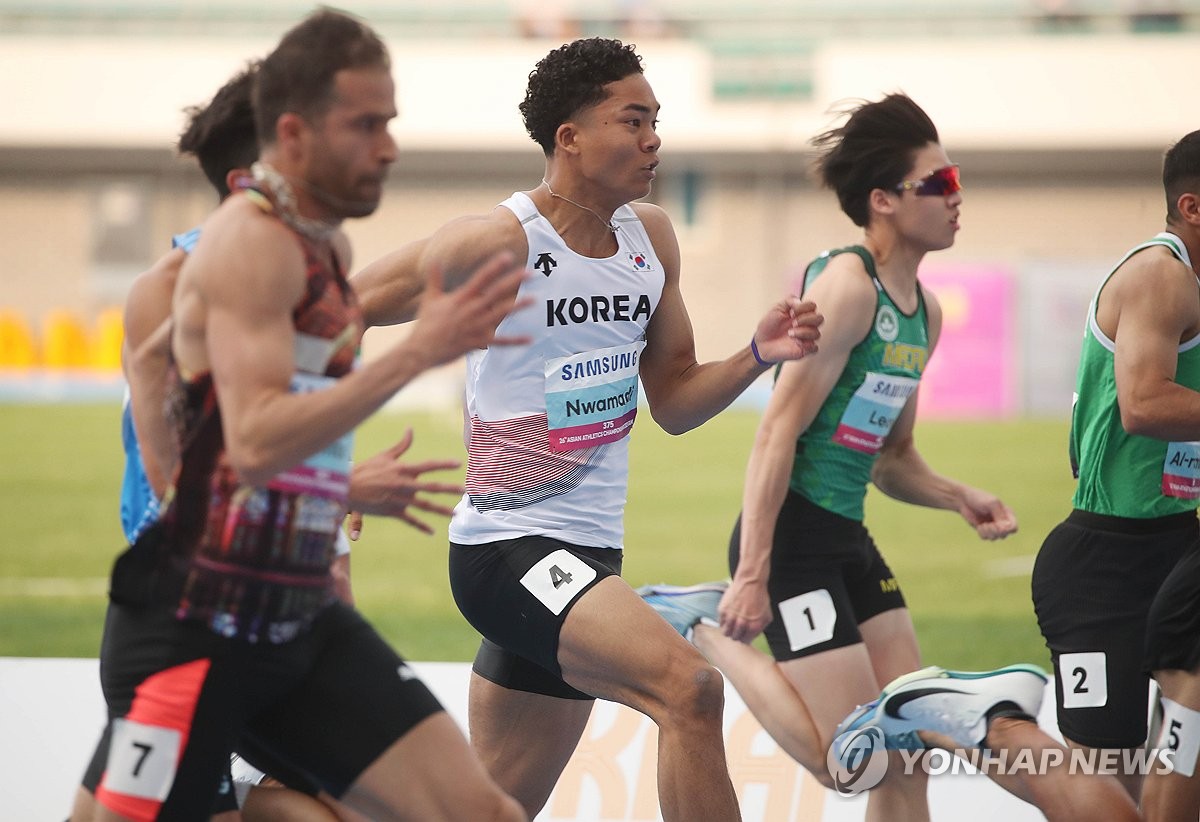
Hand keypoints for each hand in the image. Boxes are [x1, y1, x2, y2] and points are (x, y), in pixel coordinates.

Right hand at [345, 429, 463, 536]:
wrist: (346, 487)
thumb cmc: (366, 469)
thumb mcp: (384, 455)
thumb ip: (402, 445)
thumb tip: (411, 429)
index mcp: (403, 469)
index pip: (428, 465)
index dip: (444, 464)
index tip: (459, 464)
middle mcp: (403, 484)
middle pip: (431, 488)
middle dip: (449, 489)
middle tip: (465, 491)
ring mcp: (399, 499)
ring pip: (424, 506)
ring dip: (441, 510)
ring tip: (455, 514)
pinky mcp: (392, 511)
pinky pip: (410, 520)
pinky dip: (421, 526)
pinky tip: (432, 531)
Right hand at [407, 251, 532, 368]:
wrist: (421, 349)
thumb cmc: (425, 324)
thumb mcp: (430, 299)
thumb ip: (435, 279)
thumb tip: (434, 260)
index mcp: (461, 298)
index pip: (481, 278)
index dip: (495, 267)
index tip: (508, 256)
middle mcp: (471, 309)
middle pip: (496, 292)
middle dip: (513, 281)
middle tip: (530, 272)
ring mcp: (476, 326)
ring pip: (501, 314)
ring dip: (518, 306)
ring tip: (534, 299)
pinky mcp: (478, 342)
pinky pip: (500, 342)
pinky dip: (515, 341)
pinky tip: (529, 339)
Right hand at [719, 577, 772, 642]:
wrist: (750, 583)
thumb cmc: (759, 598)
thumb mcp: (766, 616)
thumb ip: (759, 629)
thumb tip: (752, 636)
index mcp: (754, 627)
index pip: (744, 641)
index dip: (744, 637)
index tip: (743, 633)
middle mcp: (742, 624)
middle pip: (734, 638)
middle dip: (736, 633)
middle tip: (737, 627)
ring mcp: (731, 618)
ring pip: (726, 633)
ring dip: (729, 629)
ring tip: (732, 623)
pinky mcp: (723, 611)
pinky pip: (720, 623)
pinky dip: (723, 621)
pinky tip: (729, 615)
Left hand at [752, 297, 821, 363]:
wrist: (761, 343)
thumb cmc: (769, 325)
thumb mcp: (777, 308)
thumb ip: (789, 301)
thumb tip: (800, 302)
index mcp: (801, 313)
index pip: (812, 306)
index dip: (804, 307)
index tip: (790, 313)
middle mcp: (806, 325)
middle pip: (820, 318)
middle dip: (807, 319)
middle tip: (793, 323)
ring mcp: (806, 338)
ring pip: (817, 333)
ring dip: (803, 332)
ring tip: (790, 334)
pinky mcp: (804, 350)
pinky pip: (815, 348)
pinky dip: (807, 345)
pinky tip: (796, 343)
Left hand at [958, 487, 1017, 540]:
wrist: (964, 500)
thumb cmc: (979, 498)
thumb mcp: (992, 504)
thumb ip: (1000, 515)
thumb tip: (1005, 528)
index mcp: (1008, 513)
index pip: (1014, 527)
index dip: (1006, 530)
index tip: (997, 525)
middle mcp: (1002, 521)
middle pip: (1005, 534)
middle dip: (995, 532)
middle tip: (988, 525)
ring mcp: (993, 526)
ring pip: (996, 537)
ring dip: (988, 533)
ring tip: (982, 526)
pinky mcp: (985, 530)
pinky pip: (987, 538)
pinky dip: (982, 534)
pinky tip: (979, 527)